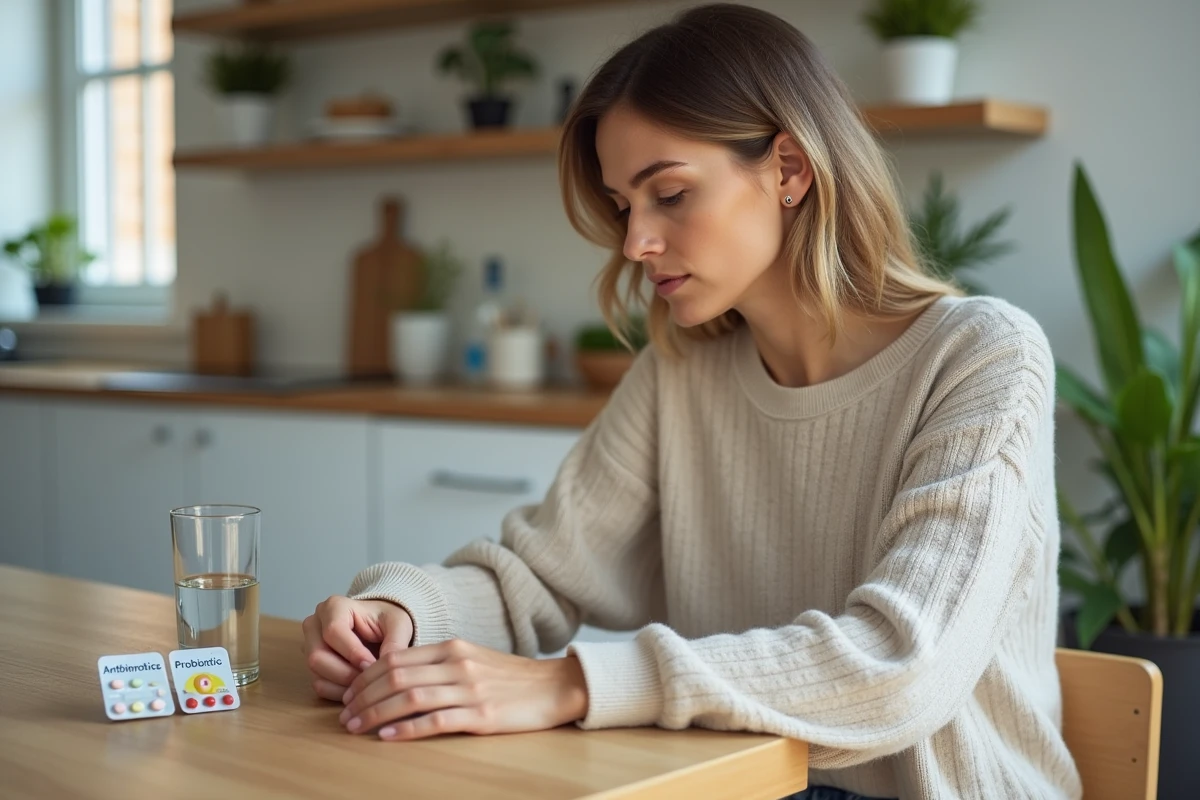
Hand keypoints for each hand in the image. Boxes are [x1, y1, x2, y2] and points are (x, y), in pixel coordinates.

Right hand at [301, 596, 413, 701]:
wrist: (381, 626)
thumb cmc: (388, 621)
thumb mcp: (399, 625)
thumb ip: (395, 643)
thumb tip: (389, 669)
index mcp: (334, 607)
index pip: (333, 631)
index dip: (352, 652)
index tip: (372, 664)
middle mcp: (315, 625)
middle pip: (318, 656)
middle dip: (347, 673)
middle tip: (371, 680)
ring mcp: (310, 646)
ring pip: (316, 674)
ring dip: (343, 686)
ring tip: (368, 686)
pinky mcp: (312, 666)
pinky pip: (319, 686)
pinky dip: (339, 693)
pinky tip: (359, 691)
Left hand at [338, 638, 588, 740]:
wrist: (555, 686)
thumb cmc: (512, 678)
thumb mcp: (472, 660)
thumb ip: (440, 665)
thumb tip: (399, 677)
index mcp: (452, 648)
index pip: (395, 659)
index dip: (365, 677)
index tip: (349, 694)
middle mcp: (456, 664)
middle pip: (395, 676)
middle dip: (362, 696)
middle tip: (344, 715)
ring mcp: (469, 688)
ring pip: (410, 697)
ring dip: (376, 712)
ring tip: (356, 727)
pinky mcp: (482, 713)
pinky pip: (436, 720)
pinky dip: (408, 728)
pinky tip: (388, 736)